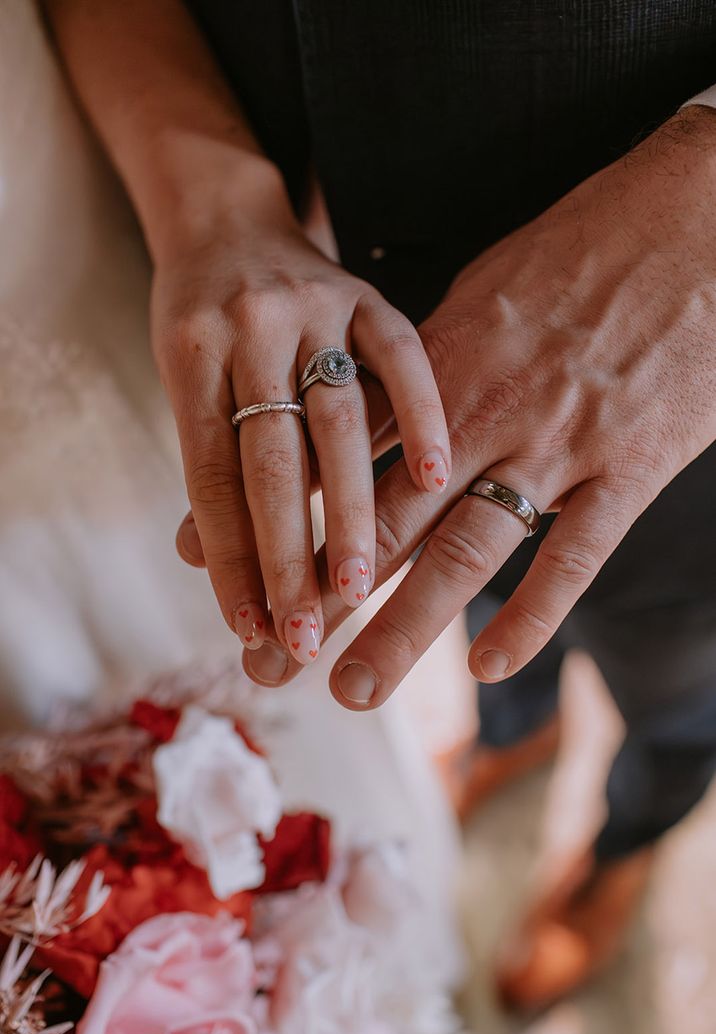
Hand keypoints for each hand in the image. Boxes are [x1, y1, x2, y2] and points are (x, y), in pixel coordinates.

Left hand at [154, 158, 448, 663]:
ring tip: (360, 589)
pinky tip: (441, 478)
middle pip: (271, 460)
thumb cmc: (202, 316)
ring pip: (337, 421)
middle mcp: (249, 327)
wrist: (227, 214)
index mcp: (189, 353)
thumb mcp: (185, 377)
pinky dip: (419, 415)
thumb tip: (198, 558)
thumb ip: (208, 459)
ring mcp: (315, 306)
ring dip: (352, 511)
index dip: (231, 557)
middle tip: (302, 635)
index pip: (211, 475)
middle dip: (288, 555)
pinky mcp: (369, 292)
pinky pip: (402, 355)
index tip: (250, 628)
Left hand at [239, 107, 715, 697]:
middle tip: (268, 662)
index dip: (278, 519)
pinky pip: (575, 556)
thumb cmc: (580, 249)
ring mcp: (558, 446)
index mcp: (440, 367)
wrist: (691, 219)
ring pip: (466, 550)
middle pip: (383, 520)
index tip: (223, 570)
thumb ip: (422, 367)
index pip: (337, 460)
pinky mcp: (629, 469)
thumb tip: (363, 412)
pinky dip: (532, 614)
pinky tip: (487, 667)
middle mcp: (486, 414)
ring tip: (352, 688)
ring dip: (403, 626)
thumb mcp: (481, 296)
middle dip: (320, 597)